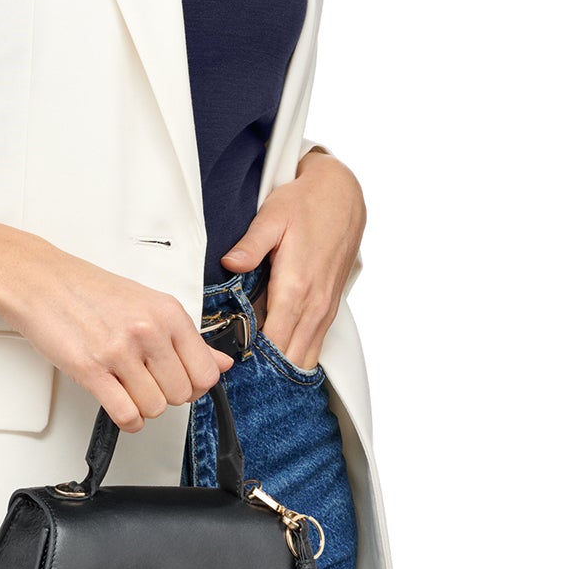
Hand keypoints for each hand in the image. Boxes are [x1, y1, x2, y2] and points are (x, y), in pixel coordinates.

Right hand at [0, 225, 235, 433]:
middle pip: (182, 395)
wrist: (41, 281)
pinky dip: (126, 419)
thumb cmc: (90, 291)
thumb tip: (221, 363)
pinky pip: (126, 415)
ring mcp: (119, 350)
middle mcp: (148, 330)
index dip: (193, 384)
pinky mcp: (91, 369)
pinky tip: (117, 402)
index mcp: (168, 312)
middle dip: (165, 394)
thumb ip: (188, 338)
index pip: (206, 373)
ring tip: (126, 385)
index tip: (176, 378)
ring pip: (155, 408)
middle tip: (144, 379)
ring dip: (142, 406)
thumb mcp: (147, 304)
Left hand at [219, 151, 365, 369]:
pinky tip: (273, 353)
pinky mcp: (329, 308)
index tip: (225, 364)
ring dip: (280, 366)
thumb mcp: (272, 217)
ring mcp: (325, 309)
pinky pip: (313, 344)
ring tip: (249, 368)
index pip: (273, 342)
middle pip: (288, 359)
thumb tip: (228, 264)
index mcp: (296, 287)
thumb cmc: (305, 204)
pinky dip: (294, 354)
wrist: (343, 196)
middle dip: (262, 370)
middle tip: (232, 371)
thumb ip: (250, 245)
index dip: (249, 359)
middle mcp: (315, 306)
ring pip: (304, 358)